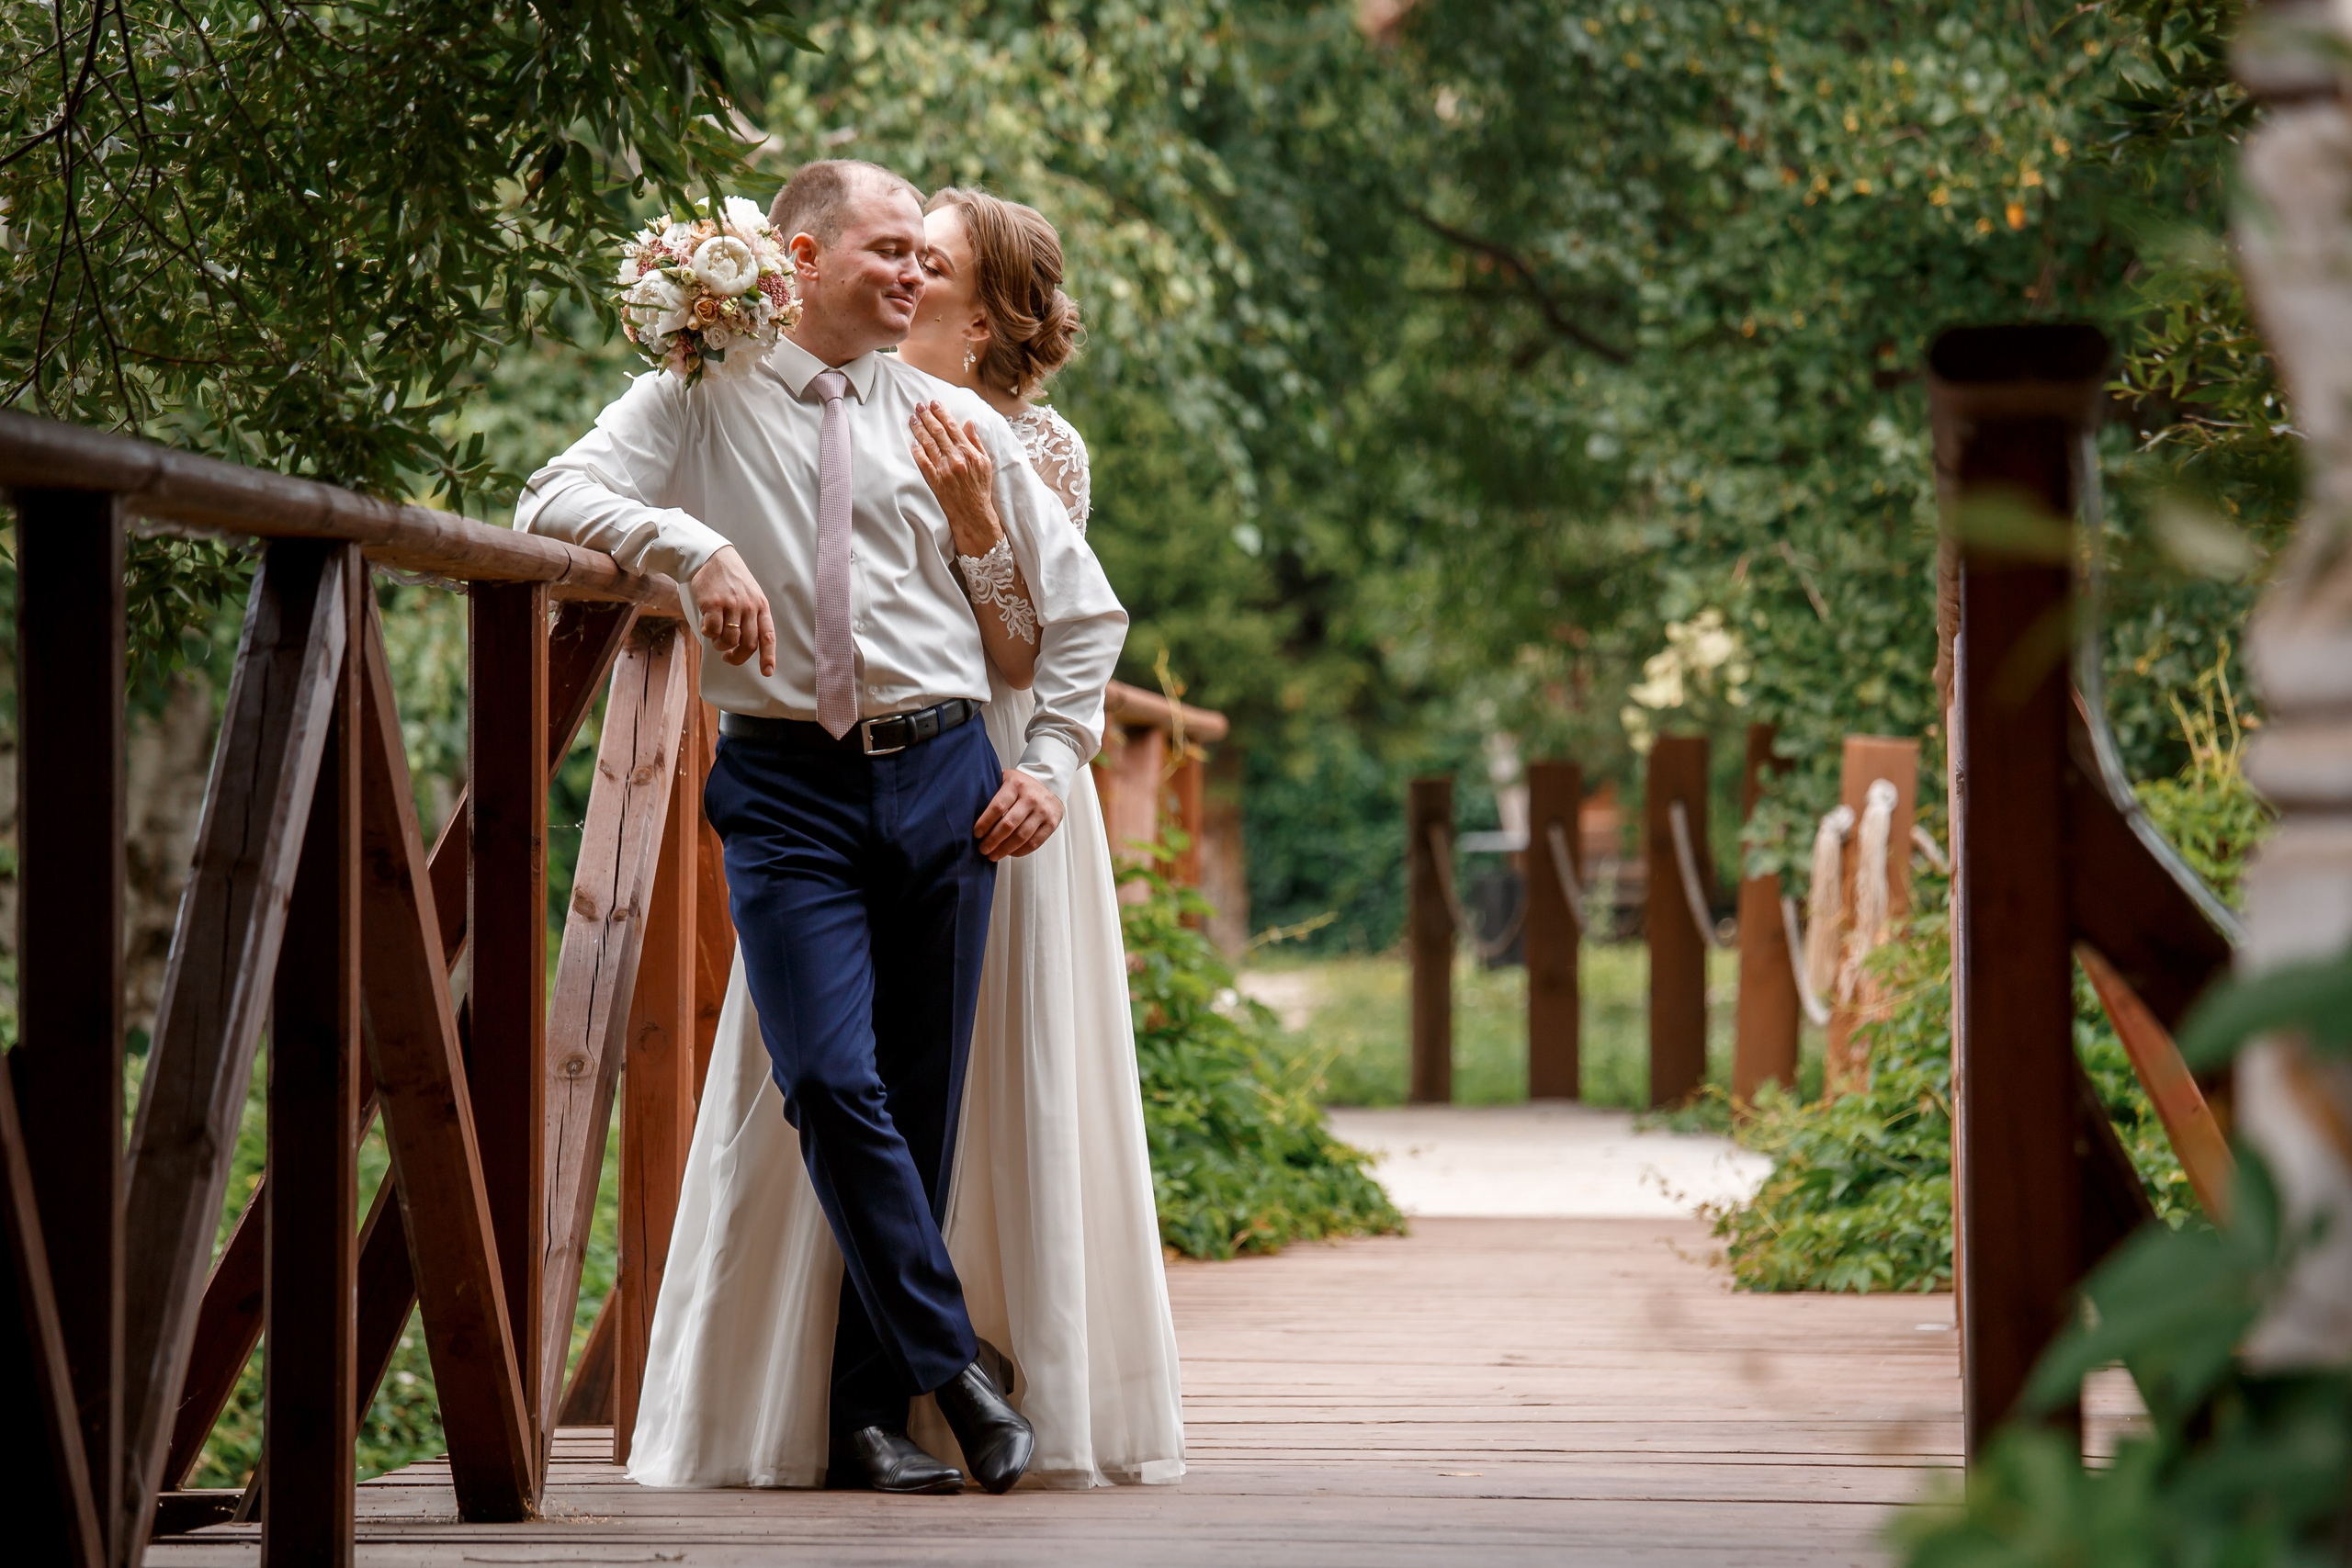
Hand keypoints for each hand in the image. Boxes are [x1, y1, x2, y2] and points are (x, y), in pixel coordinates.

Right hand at [688, 545, 775, 675]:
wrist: (713, 558)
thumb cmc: (731, 580)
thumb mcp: (750, 595)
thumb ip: (751, 617)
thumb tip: (745, 644)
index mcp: (761, 606)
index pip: (768, 636)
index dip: (768, 656)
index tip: (767, 672)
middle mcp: (749, 607)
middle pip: (748, 643)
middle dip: (738, 657)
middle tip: (728, 658)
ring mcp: (732, 605)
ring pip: (729, 640)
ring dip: (721, 645)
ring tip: (716, 637)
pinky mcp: (713, 603)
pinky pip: (712, 630)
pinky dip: (707, 634)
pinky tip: (705, 625)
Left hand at [910, 401, 1002, 555]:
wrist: (974, 512)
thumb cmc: (980, 487)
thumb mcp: (985, 462)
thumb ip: (976, 442)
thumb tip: (968, 423)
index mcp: (969, 452)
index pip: (953, 427)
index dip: (942, 413)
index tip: (934, 404)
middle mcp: (956, 459)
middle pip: (938, 433)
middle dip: (927, 417)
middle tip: (919, 406)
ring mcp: (944, 470)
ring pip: (929, 444)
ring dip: (919, 429)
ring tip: (913, 418)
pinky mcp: (935, 481)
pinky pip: (923, 463)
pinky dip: (917, 451)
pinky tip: (913, 441)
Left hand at [974, 767, 1063, 859]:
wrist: (1050, 784)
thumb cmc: (1021, 786)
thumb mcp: (1005, 780)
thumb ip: (991, 791)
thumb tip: (967, 811)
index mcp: (1016, 785)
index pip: (998, 807)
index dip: (985, 823)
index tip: (976, 833)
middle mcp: (1031, 798)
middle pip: (1009, 825)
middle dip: (992, 840)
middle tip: (982, 848)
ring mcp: (1043, 812)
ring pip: (1021, 837)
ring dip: (1004, 849)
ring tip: (992, 855)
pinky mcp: (1051, 824)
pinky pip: (1034, 843)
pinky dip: (1019, 851)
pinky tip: (1009, 853)